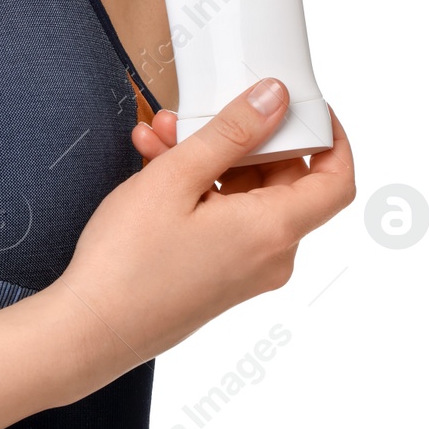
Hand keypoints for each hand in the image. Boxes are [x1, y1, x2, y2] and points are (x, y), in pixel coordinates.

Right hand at [44, 78, 354, 372]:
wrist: (92, 329)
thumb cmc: (128, 263)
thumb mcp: (176, 178)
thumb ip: (231, 133)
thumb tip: (275, 99)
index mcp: (272, 231)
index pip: (336, 180)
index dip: (330, 138)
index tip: (303, 108)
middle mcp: (270, 256)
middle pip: (283, 181)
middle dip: (240, 139)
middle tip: (199, 114)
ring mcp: (245, 270)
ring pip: (244, 197)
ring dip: (208, 161)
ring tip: (158, 138)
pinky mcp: (220, 276)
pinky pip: (224, 220)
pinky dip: (198, 191)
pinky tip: (153, 167)